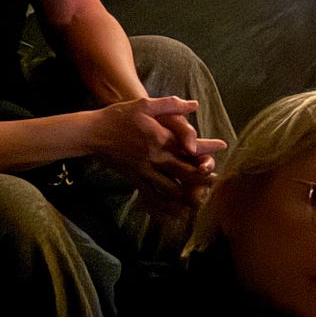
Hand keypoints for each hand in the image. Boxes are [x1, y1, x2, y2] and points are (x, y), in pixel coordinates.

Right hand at [91, 97, 225, 202]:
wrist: (92, 133)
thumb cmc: (119, 116)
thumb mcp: (144, 104)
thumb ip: (170, 105)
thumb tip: (194, 105)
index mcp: (160, 138)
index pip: (190, 146)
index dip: (208, 148)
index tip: (223, 146)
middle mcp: (154, 157)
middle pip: (185, 173)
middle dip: (203, 178)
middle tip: (217, 180)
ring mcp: (144, 171)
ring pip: (171, 190)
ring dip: (188, 196)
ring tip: (202, 199)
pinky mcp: (135, 179)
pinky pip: (152, 196)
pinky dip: (166, 206)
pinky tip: (175, 212)